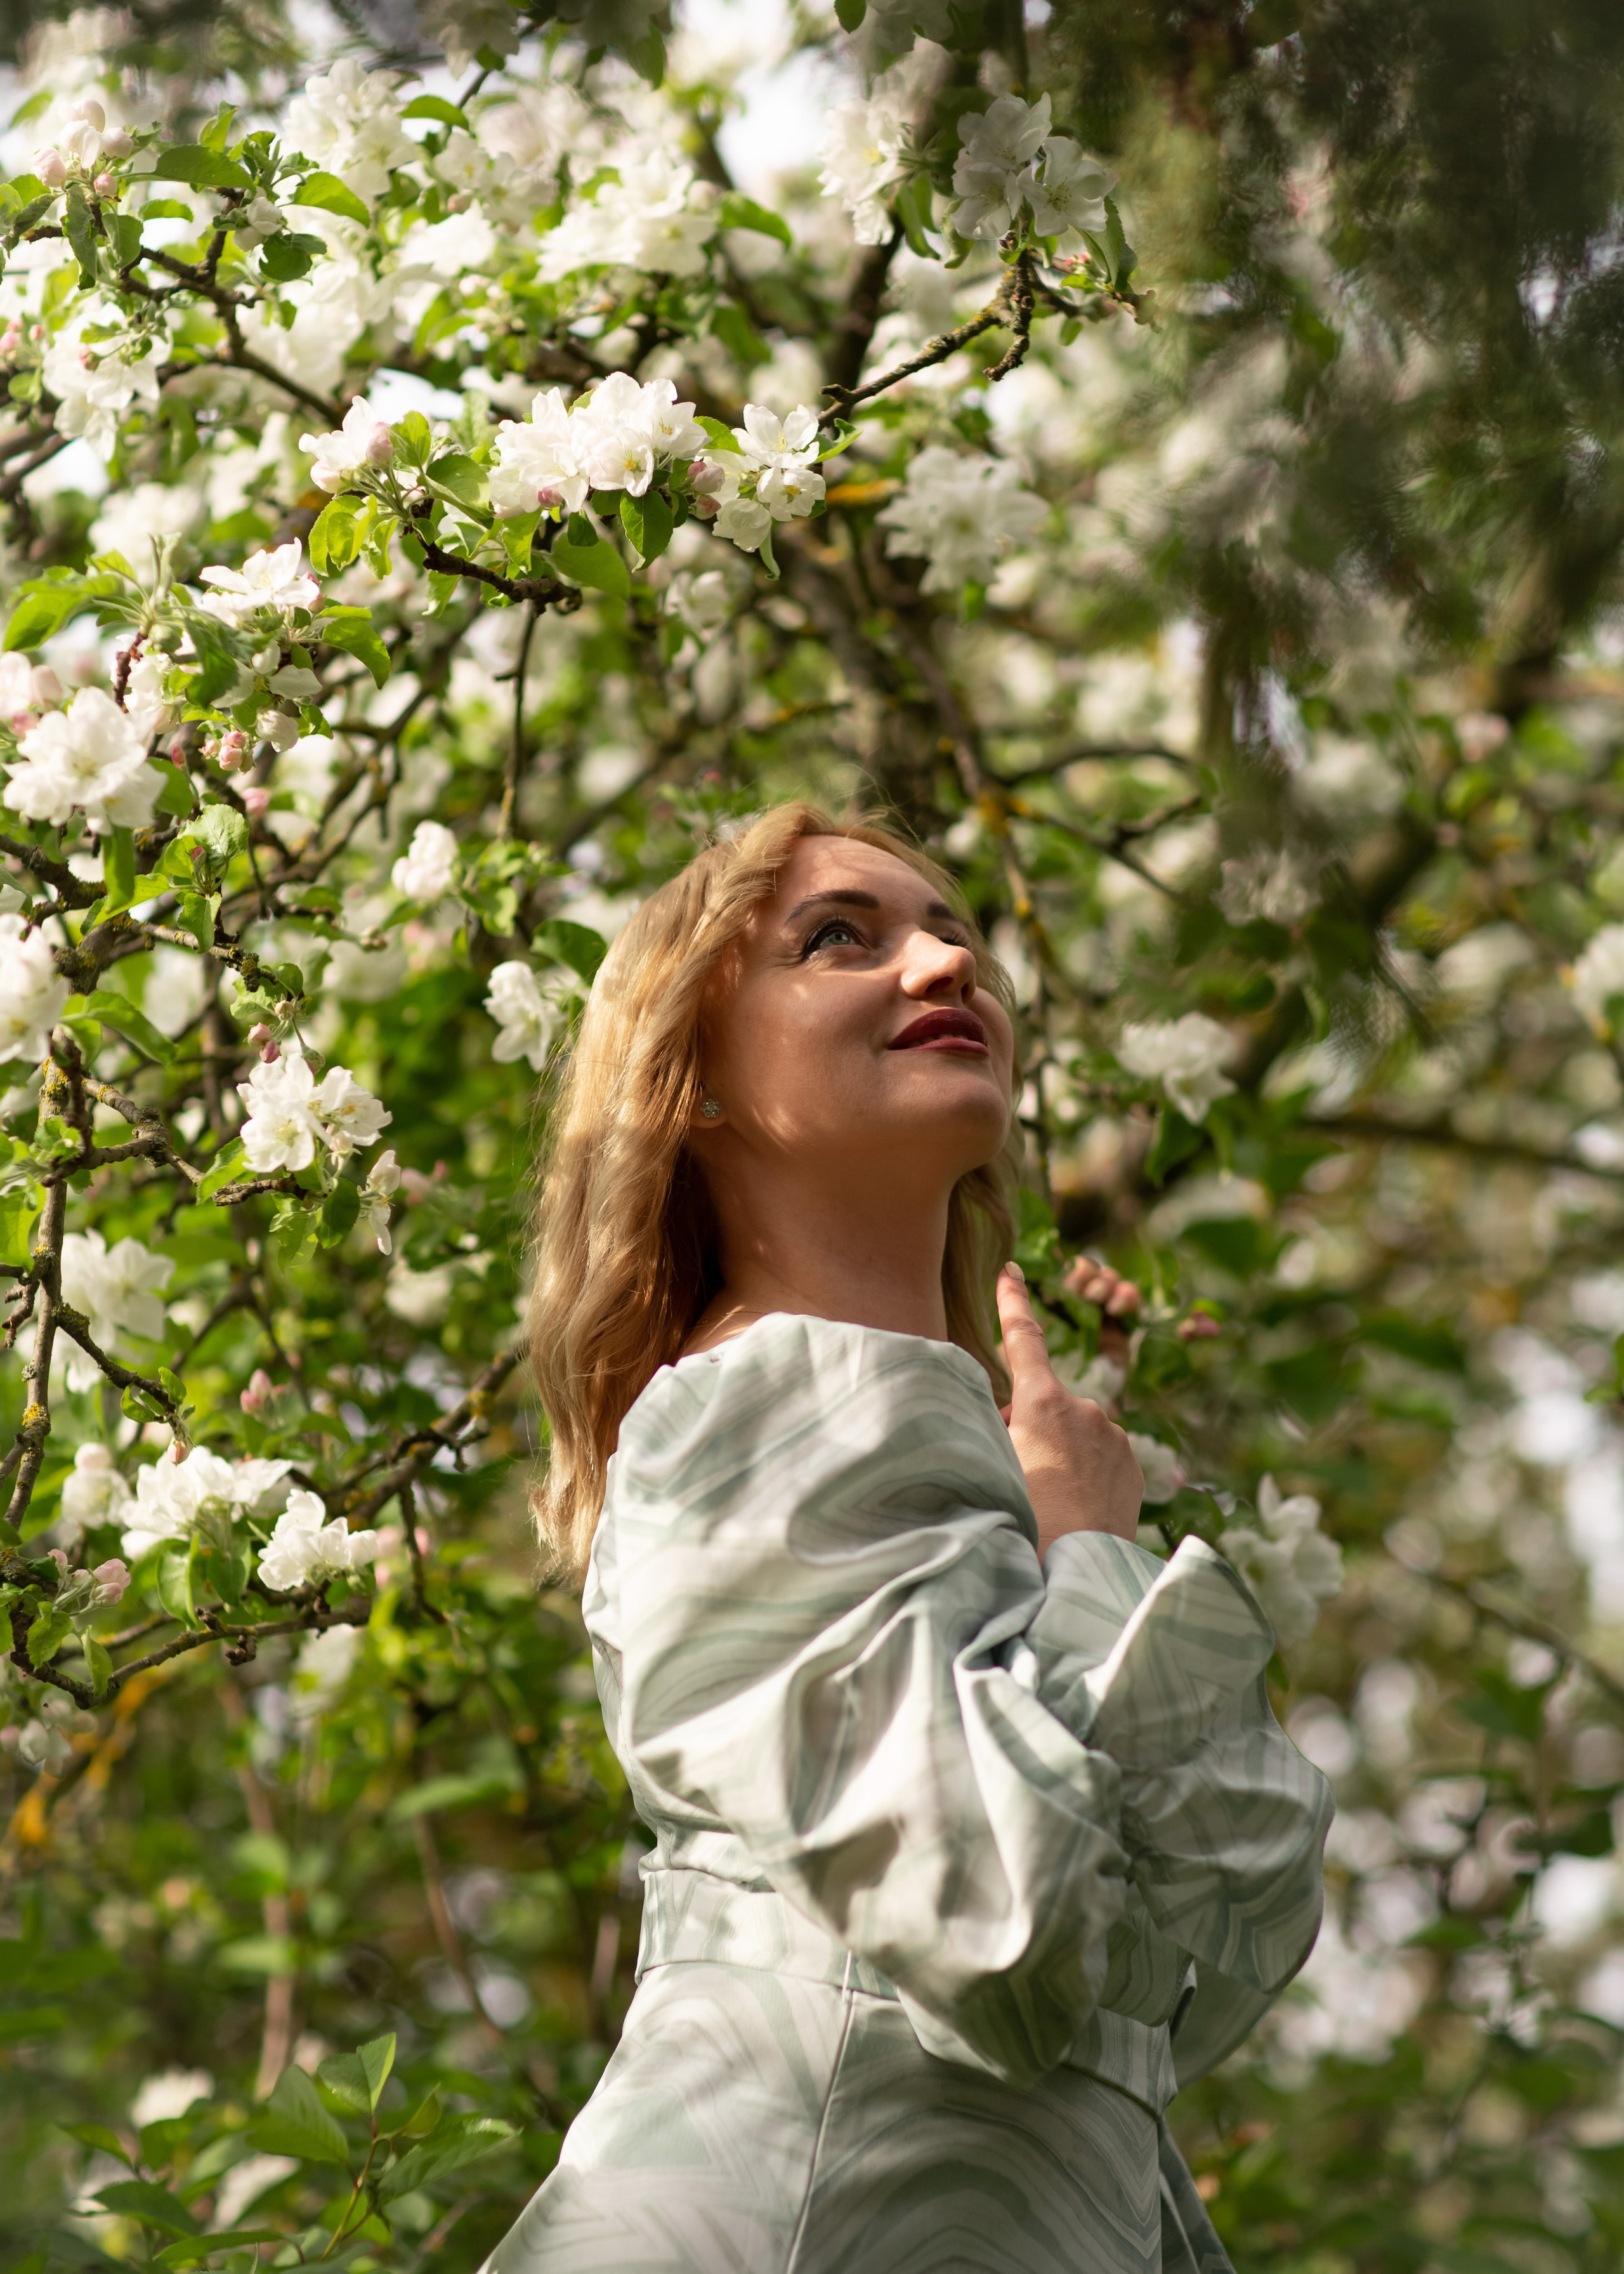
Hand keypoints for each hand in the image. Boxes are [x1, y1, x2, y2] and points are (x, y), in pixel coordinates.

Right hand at [997, 1262, 1143, 1555]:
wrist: (1078, 1571)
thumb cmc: (1025, 1520)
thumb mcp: (994, 1464)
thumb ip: (996, 1428)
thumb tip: (1009, 1417)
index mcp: (1044, 1403)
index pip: (1023, 1338)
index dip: (1012, 1302)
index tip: (1010, 1270)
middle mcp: (1086, 1409)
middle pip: (1044, 1402)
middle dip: (1027, 1424)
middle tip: (1013, 1471)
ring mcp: (1116, 1436)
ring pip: (1074, 1431)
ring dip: (1057, 1450)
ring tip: (1046, 1499)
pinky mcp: (1133, 1463)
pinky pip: (1099, 1453)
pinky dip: (1083, 1469)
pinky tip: (1073, 1505)